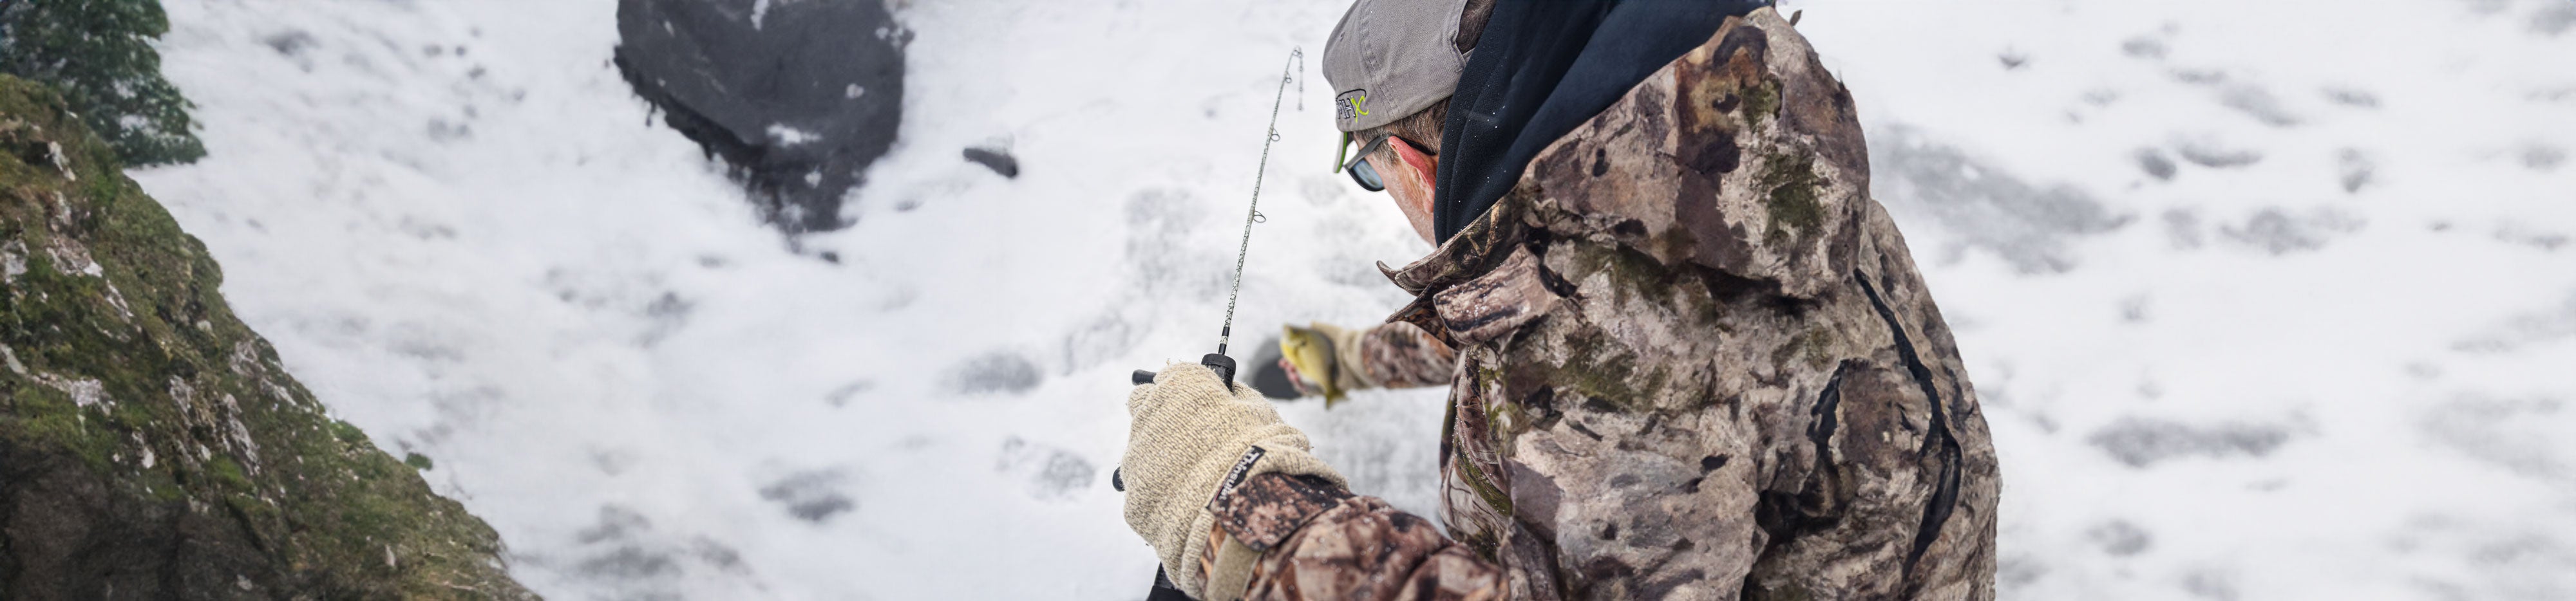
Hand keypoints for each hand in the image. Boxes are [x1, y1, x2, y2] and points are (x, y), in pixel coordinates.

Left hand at [1121, 364, 1342, 597]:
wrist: (1246, 510)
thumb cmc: (1260, 454)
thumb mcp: (1260, 412)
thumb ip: (1237, 395)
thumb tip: (1229, 389)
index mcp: (1180, 386)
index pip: (1168, 376)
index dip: (1183, 391)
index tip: (1196, 404)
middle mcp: (1148, 415)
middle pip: (1144, 408)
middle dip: (1163, 419)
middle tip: (1190, 440)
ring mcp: (1135, 459)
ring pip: (1142, 452)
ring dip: (1162, 460)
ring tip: (1195, 480)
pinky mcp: (1133, 498)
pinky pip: (1145, 492)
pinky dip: (1162, 496)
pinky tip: (1188, 506)